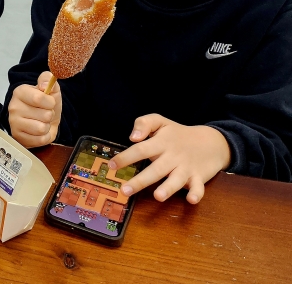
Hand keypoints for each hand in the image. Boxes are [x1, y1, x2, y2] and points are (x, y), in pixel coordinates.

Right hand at [7, 71, 61, 147]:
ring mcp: (14, 123)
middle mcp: (13, 107)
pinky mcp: (18, 137)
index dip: (50, 102)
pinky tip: (39, 132)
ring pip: (41, 128)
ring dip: (47, 126)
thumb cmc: (46, 104)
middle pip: (44, 115)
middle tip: (44, 113)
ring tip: (42, 122)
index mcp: (20, 92)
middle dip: (49, 115)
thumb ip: (48, 80)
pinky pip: (40, 140)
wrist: (42, 120)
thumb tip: (44, 86)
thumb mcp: (51, 89)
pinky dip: (44, 137)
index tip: (50, 102)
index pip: (38, 98)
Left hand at [107, 115, 230, 204]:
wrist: (211, 141)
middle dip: (140, 181)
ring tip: (158, 196)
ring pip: (176, 179)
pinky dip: (197, 193)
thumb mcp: (161, 121)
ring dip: (168, 188)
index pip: (140, 149)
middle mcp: (172, 156)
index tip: (111, 165)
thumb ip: (144, 123)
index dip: (125, 157)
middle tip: (125, 190)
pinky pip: (199, 187)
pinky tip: (192, 199)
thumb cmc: (178, 134)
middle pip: (155, 169)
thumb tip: (133, 137)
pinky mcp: (199, 177)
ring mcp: (186, 167)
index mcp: (161, 142)